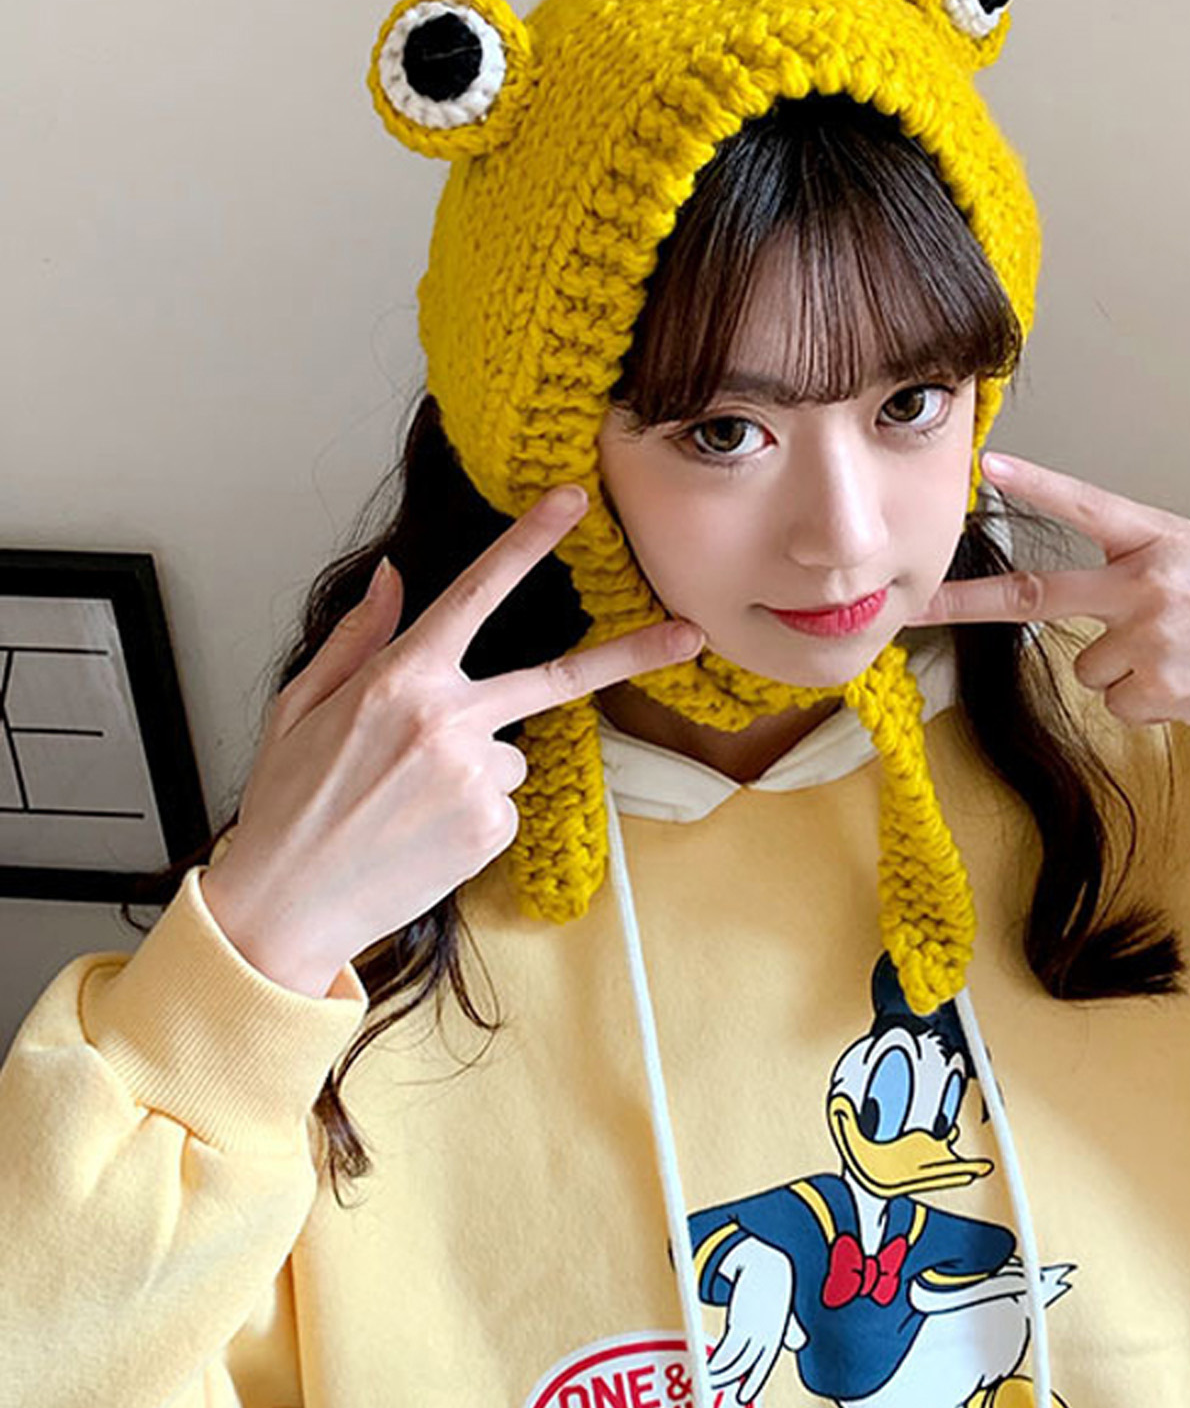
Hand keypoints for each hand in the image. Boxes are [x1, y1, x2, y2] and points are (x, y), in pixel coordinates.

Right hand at [201, 485, 703, 996]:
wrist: (283, 904)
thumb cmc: (286, 805)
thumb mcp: (299, 706)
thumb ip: (357, 638)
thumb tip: (393, 577)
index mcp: (397, 681)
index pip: (475, 594)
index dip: (526, 542)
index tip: (571, 503)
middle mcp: (447, 722)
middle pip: (558, 678)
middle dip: (630, 653)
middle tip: (689, 633)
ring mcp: (477, 778)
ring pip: (509, 751)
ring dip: (475, 766)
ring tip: (407, 801)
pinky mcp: (493, 827)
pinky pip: (503, 800)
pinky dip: (474, 811)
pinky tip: (422, 830)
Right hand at [706, 1238, 795, 1405]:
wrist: (765, 1261)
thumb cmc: (775, 1287)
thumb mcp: (785, 1311)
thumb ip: (792, 1328)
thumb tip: (799, 1341)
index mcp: (776, 1334)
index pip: (764, 1364)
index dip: (753, 1382)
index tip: (741, 1397)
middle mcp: (766, 1335)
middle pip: (748, 1365)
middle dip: (732, 1378)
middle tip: (716, 1387)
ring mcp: (754, 1330)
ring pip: (737, 1361)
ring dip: (720, 1373)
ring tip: (707, 1377)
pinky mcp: (740, 1321)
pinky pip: (729, 1349)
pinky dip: (718, 1361)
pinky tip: (708, 1366)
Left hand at [910, 453, 1189, 746]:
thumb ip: (1142, 564)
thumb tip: (1080, 597)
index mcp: (1166, 538)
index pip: (1087, 506)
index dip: (1033, 487)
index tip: (985, 468)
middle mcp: (1152, 584)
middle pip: (1037, 597)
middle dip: (970, 603)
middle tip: (920, 605)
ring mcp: (1152, 640)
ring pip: (1085, 663)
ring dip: (1121, 669)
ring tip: (1184, 658)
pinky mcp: (1158, 691)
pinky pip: (1116, 700)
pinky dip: (1146, 701)